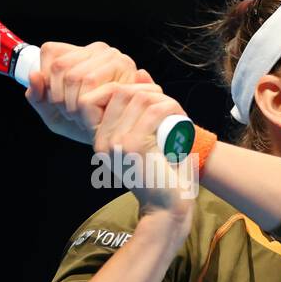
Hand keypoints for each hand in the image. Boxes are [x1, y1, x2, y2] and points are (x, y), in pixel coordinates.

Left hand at [23, 41, 155, 145]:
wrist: (118, 140)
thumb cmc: (87, 125)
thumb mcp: (54, 114)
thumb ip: (38, 97)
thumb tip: (34, 75)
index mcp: (80, 54)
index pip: (50, 52)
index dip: (46, 80)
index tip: (54, 101)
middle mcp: (98, 50)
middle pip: (60, 67)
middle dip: (59, 97)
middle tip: (71, 114)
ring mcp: (113, 58)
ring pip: (74, 77)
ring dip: (73, 104)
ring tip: (84, 117)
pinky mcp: (125, 70)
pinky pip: (90, 85)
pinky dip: (86, 108)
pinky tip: (96, 117)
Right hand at [93, 79, 196, 224]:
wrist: (166, 208)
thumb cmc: (160, 175)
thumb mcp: (145, 138)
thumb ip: (140, 108)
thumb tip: (140, 73)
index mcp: (100, 140)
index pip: (104, 94)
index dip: (130, 87)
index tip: (152, 96)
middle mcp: (103, 141)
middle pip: (121, 91)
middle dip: (147, 89)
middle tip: (167, 104)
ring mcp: (116, 144)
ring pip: (140, 98)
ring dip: (163, 99)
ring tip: (175, 113)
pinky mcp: (134, 147)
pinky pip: (154, 111)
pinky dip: (172, 108)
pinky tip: (181, 118)